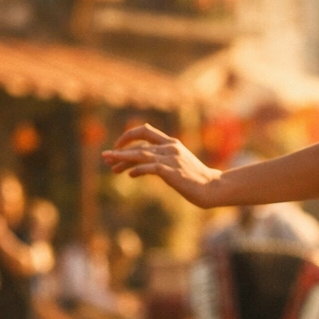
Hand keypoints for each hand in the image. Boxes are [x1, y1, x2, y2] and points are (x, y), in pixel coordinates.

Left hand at [101, 124, 222, 206]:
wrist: (212, 187)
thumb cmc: (194, 178)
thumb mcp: (176, 164)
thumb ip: (159, 161)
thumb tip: (135, 169)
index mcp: (172, 143)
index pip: (145, 130)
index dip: (129, 136)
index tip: (117, 146)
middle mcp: (170, 147)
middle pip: (140, 144)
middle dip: (120, 150)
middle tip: (106, 157)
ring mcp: (171, 159)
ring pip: (142, 154)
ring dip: (123, 159)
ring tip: (110, 165)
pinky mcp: (172, 172)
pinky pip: (150, 167)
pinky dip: (138, 169)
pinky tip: (130, 174)